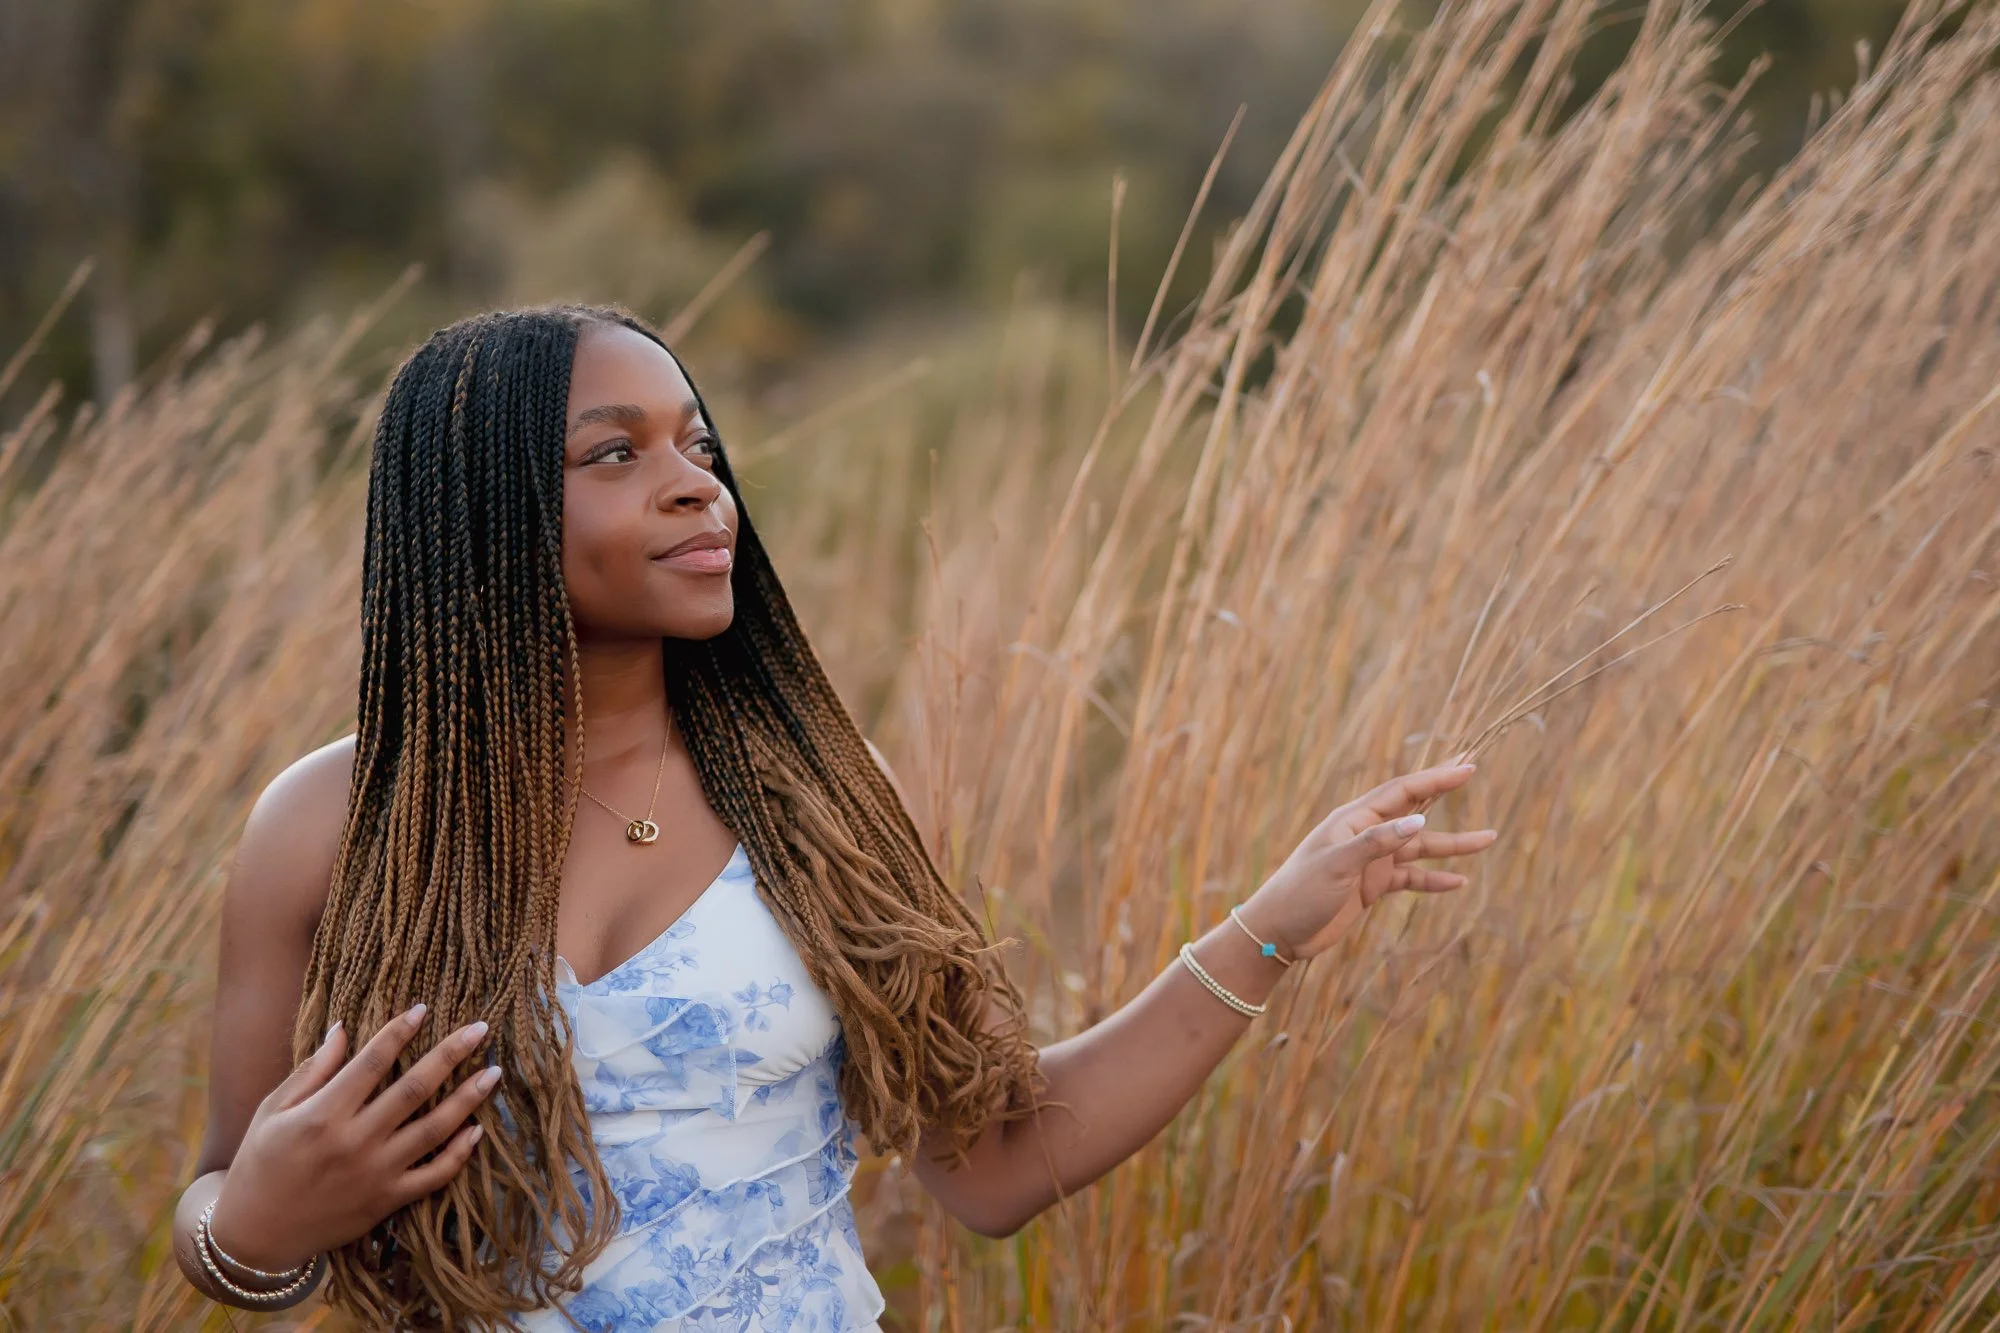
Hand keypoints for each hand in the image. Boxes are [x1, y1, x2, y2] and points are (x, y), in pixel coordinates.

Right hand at [206, 1005, 500, 1274]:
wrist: (253, 1236)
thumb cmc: (259, 1164)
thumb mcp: (271, 1112)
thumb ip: (311, 1071)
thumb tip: (342, 1029)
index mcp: (322, 1115)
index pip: (372, 1063)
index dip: (400, 1032)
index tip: (424, 1009)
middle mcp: (354, 1142)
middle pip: (414, 1089)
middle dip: (451, 1055)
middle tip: (480, 1029)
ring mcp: (375, 1174)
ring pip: (434, 1130)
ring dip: (468, 1099)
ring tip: (493, 1073)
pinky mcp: (386, 1202)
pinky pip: (434, 1176)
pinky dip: (459, 1153)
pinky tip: (477, 1129)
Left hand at [1239, 761, 1495, 960]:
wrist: (1278, 931)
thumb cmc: (1300, 892)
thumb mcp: (1337, 866)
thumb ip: (1377, 843)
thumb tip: (1420, 820)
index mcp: (1354, 819)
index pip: (1403, 792)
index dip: (1436, 778)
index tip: (1467, 768)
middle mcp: (1366, 834)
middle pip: (1415, 809)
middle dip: (1444, 790)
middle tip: (1473, 769)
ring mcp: (1371, 860)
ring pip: (1419, 847)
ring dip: (1452, 845)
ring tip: (1488, 838)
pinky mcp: (1372, 886)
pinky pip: (1411, 878)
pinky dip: (1434, 879)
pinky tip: (1458, 882)